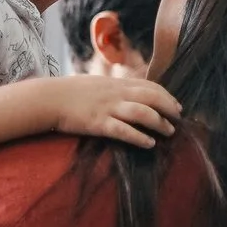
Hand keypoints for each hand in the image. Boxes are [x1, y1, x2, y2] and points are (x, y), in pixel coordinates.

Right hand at [37, 75, 180, 148]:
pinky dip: (139, 137)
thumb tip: (126, 93)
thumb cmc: (69, 92)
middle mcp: (115, 93)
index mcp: (115, 83)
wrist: (47, 98)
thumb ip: (112, 88)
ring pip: (142, 112)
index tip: (177, 105)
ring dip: (159, 122)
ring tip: (169, 131)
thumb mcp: (95, 84)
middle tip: (179, 118)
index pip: (149, 85)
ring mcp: (107, 108)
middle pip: (152, 96)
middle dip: (169, 107)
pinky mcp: (98, 123)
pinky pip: (123, 130)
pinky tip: (149, 143)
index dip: (166, 95)